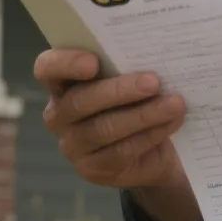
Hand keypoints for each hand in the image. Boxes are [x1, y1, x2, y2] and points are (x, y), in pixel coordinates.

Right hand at [34, 49, 187, 190]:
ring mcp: (72, 145)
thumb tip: (151, 51)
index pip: (47, 69)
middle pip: (80, 101)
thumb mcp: (126, 78)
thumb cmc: (134, 100)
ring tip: (174, 103)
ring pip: (104, 128)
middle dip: (119, 90)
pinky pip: (121, 151)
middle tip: (154, 81)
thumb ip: (126, 65)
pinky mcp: (93, 169)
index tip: (94, 62)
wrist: (150, 148)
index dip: (66, 64)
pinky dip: (150, 134)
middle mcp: (58, 115)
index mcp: (60, 83)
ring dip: (143, 114)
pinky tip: (171, 123)